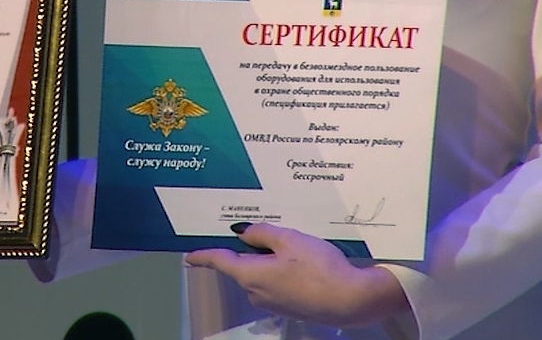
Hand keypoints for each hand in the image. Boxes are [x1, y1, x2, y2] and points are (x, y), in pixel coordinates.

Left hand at [184, 222, 409, 327]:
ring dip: (269, 261)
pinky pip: (275, 284)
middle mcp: (255, 293)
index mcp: (250, 275)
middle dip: (252, 251)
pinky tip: (302, 264)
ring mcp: (272, 303)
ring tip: (295, 247)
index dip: (204, 256)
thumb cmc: (318, 267)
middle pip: (243, 266)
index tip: (189, 257)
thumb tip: (242, 234)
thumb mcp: (289, 239)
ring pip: (260, 275)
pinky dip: (282, 272)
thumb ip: (262, 234)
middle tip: (268, 233)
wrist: (352, 300)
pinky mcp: (288, 308)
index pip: (220, 262)